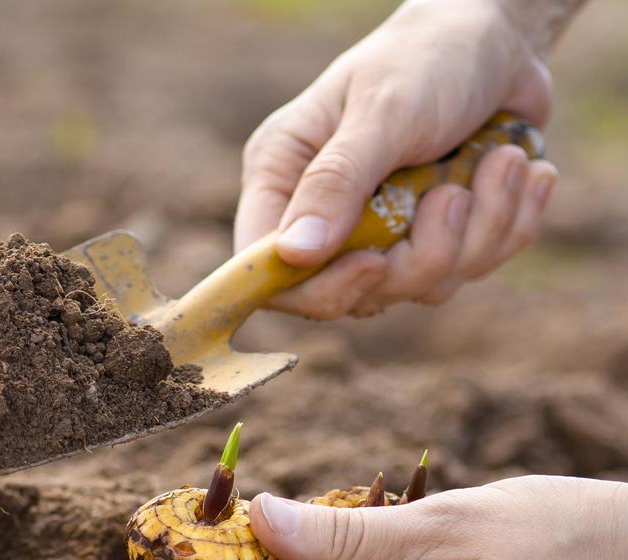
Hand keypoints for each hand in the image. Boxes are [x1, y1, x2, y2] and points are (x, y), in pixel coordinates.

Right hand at [236, 0, 558, 318]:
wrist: (501, 37)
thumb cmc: (427, 57)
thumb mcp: (382, 111)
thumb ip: (336, 182)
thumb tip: (293, 253)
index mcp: (284, 180)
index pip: (267, 268)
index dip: (316, 287)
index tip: (372, 264)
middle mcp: (324, 215)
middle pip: (353, 292)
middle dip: (421, 256)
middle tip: (455, 195)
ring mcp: (382, 232)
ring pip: (420, 286)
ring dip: (479, 231)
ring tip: (503, 160)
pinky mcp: (435, 237)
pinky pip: (470, 270)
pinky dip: (508, 224)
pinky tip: (521, 172)